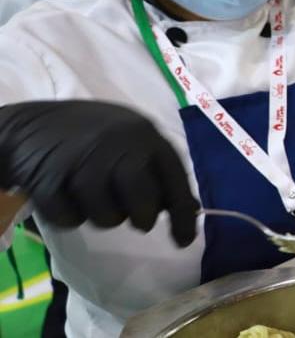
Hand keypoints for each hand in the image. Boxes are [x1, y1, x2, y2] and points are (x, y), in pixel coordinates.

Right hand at [0, 101, 198, 245]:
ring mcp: (81, 160)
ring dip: (101, 216)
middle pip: (143, 200)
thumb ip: (157, 170)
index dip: (182, 213)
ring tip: (90, 195)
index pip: (175, 178)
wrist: (29, 125)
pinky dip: (69, 216)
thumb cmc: (89, 136)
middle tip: (136, 219)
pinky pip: (70, 219)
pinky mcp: (48, 178)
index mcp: (144, 134)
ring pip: (107, 216)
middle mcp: (118, 144)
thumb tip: (192, 208)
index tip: (185, 240)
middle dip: (142, 218)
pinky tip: (64, 195)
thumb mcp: (129, 142)